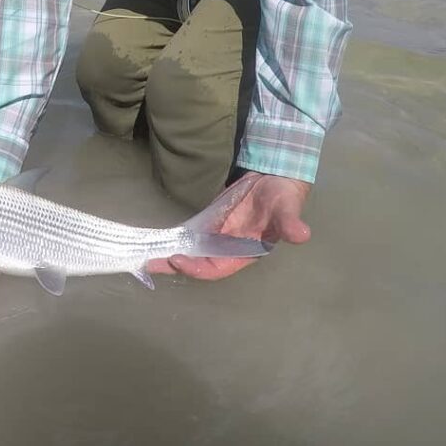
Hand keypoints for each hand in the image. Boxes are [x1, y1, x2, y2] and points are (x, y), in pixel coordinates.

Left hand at [147, 171, 311, 281]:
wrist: (277, 177)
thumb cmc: (283, 196)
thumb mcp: (287, 208)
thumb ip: (289, 222)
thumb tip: (301, 234)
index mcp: (244, 252)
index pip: (216, 268)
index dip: (197, 268)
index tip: (178, 260)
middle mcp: (228, 248)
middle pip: (197, 263)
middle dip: (174, 265)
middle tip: (148, 263)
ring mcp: (218, 236)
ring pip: (190, 251)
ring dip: (169, 254)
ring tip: (144, 255)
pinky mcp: (210, 222)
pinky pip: (190, 234)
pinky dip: (175, 238)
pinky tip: (158, 238)